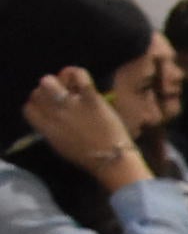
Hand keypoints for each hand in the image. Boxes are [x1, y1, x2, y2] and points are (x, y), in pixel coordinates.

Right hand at [21, 69, 147, 188]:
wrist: (113, 160)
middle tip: (62, 94)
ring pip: (50, 81)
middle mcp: (54, 114)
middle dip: (47, 91)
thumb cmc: (89, 158)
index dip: (38, 104)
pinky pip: (78, 76)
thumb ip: (51, 130)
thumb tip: (49, 119)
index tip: (48, 106)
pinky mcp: (91, 99)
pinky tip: (82, 81)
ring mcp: (71, 105)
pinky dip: (76, 73)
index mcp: (46, 129)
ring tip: (71, 87)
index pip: (29, 108)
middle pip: (37, 92)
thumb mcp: (61, 147)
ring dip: (59, 81)